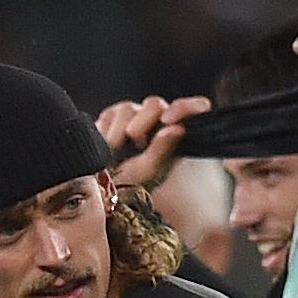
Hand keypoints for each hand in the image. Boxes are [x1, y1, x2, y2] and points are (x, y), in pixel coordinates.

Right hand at [95, 94, 209, 191]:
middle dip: (141, 123)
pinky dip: (105, 131)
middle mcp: (156, 121)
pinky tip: (107, 146)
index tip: (167, 121)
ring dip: (119, 131)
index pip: (193, 108)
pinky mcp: (111, 118)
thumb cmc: (132, 185)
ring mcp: (133, 117)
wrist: (105, 192)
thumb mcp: (150, 171)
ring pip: (127, 108)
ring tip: (115, 151)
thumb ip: (163, 149)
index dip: (184, 108)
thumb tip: (176, 128)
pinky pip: (109, 115)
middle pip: (153, 104)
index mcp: (174, 132)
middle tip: (136, 145)